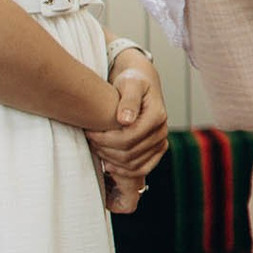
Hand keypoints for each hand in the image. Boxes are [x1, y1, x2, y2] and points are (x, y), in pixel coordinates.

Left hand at [88, 53, 168, 212]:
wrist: (140, 84)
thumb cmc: (132, 81)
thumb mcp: (129, 84)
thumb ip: (128, 100)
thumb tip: (125, 120)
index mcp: (157, 116)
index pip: (129, 138)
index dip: (106, 139)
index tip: (89, 132)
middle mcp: (162, 131)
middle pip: (130, 154)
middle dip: (105, 149)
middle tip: (90, 140)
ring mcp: (161, 142)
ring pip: (134, 164)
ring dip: (112, 160)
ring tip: (97, 148)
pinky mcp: (156, 150)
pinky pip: (142, 169)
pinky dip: (124, 171)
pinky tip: (108, 163)